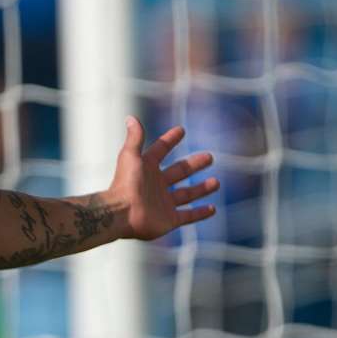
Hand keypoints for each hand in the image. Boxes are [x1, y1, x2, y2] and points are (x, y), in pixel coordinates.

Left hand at [108, 117, 218, 240]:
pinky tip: (212, 208)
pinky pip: (188, 216)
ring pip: (187, 194)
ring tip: (216, 182)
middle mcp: (156, 185)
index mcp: (147, 169)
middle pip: (179, 172)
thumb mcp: (130, 156)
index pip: (160, 150)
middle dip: (194, 165)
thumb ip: (135, 138)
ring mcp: (163, 203)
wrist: (120, 214)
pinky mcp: (169, 220)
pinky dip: (200, 213)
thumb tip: (131, 118)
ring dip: (202, 188)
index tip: (181, 130)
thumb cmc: (125, 184)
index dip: (169, 140)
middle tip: (209, 157)